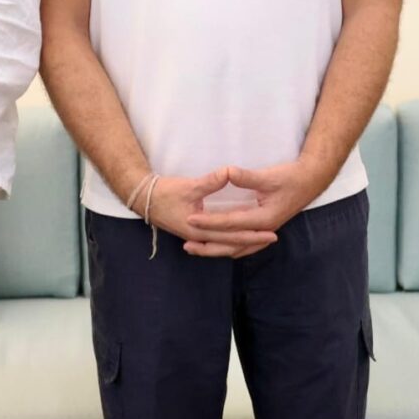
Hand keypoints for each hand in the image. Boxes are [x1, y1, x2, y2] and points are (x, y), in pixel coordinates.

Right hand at [145, 168, 277, 258]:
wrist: (144, 199)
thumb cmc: (165, 193)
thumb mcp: (189, 186)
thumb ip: (211, 182)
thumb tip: (229, 172)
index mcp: (200, 229)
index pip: (232, 235)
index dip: (252, 233)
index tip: (270, 230)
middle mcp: (200, 238)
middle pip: (231, 244)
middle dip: (252, 241)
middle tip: (273, 237)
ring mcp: (196, 238)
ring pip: (224, 246)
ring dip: (242, 243)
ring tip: (260, 239)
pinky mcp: (194, 233)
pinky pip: (217, 242)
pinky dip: (230, 242)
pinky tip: (237, 238)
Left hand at [184, 157, 330, 258]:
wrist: (310, 181)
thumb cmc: (290, 177)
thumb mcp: (268, 175)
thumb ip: (246, 177)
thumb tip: (228, 172)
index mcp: (263, 218)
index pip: (229, 223)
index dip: (209, 221)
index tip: (190, 220)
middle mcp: (263, 230)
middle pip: (231, 244)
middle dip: (208, 245)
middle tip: (186, 245)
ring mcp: (265, 231)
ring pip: (237, 248)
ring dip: (217, 249)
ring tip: (197, 249)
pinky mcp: (265, 229)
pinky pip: (244, 245)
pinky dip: (230, 247)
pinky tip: (220, 246)